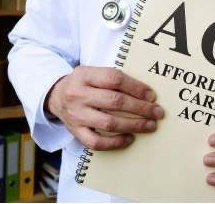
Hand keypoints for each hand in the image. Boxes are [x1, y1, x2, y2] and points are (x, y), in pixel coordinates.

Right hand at [45, 66, 163, 150]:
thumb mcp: (92, 72)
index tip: (152, 95)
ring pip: (109, 123)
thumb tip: (145, 92)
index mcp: (84, 75)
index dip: (136, 87)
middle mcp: (78, 94)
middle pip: (115, 102)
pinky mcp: (75, 131)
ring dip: (134, 125)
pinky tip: (130, 138)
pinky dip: (115, 142)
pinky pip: (96, 142)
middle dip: (141, 108)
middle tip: (157, 112)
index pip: (114, 79)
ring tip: (150, 125)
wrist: (56, 96)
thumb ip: (112, 78)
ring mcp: (76, 114)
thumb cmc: (83, 83)